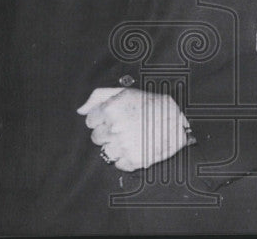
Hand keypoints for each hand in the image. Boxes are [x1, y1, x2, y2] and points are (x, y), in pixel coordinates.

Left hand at [77, 87, 194, 171]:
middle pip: (96, 137)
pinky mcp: (133, 160)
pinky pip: (119, 164)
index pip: (90, 120)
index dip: (101, 118)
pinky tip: (135, 146)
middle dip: (107, 132)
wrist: (176, 120)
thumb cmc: (151, 104)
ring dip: (115, 146)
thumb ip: (98, 97)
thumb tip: (81, 109)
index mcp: (111, 110)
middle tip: (123, 126)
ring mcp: (123, 146)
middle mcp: (115, 128)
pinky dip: (125, 158)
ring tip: (130, 137)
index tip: (112, 118)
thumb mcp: (124, 92)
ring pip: (105, 151)